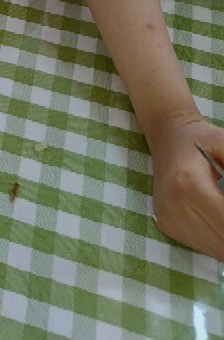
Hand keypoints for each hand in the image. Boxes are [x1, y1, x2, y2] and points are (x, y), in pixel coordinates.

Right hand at [150, 116, 223, 260]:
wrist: (167, 136)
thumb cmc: (201, 139)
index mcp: (188, 184)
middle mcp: (173, 206)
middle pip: (222, 241)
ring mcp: (167, 219)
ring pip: (217, 250)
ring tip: (223, 208)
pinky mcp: (166, 227)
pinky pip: (205, 247)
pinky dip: (219, 240)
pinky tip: (218, 218)